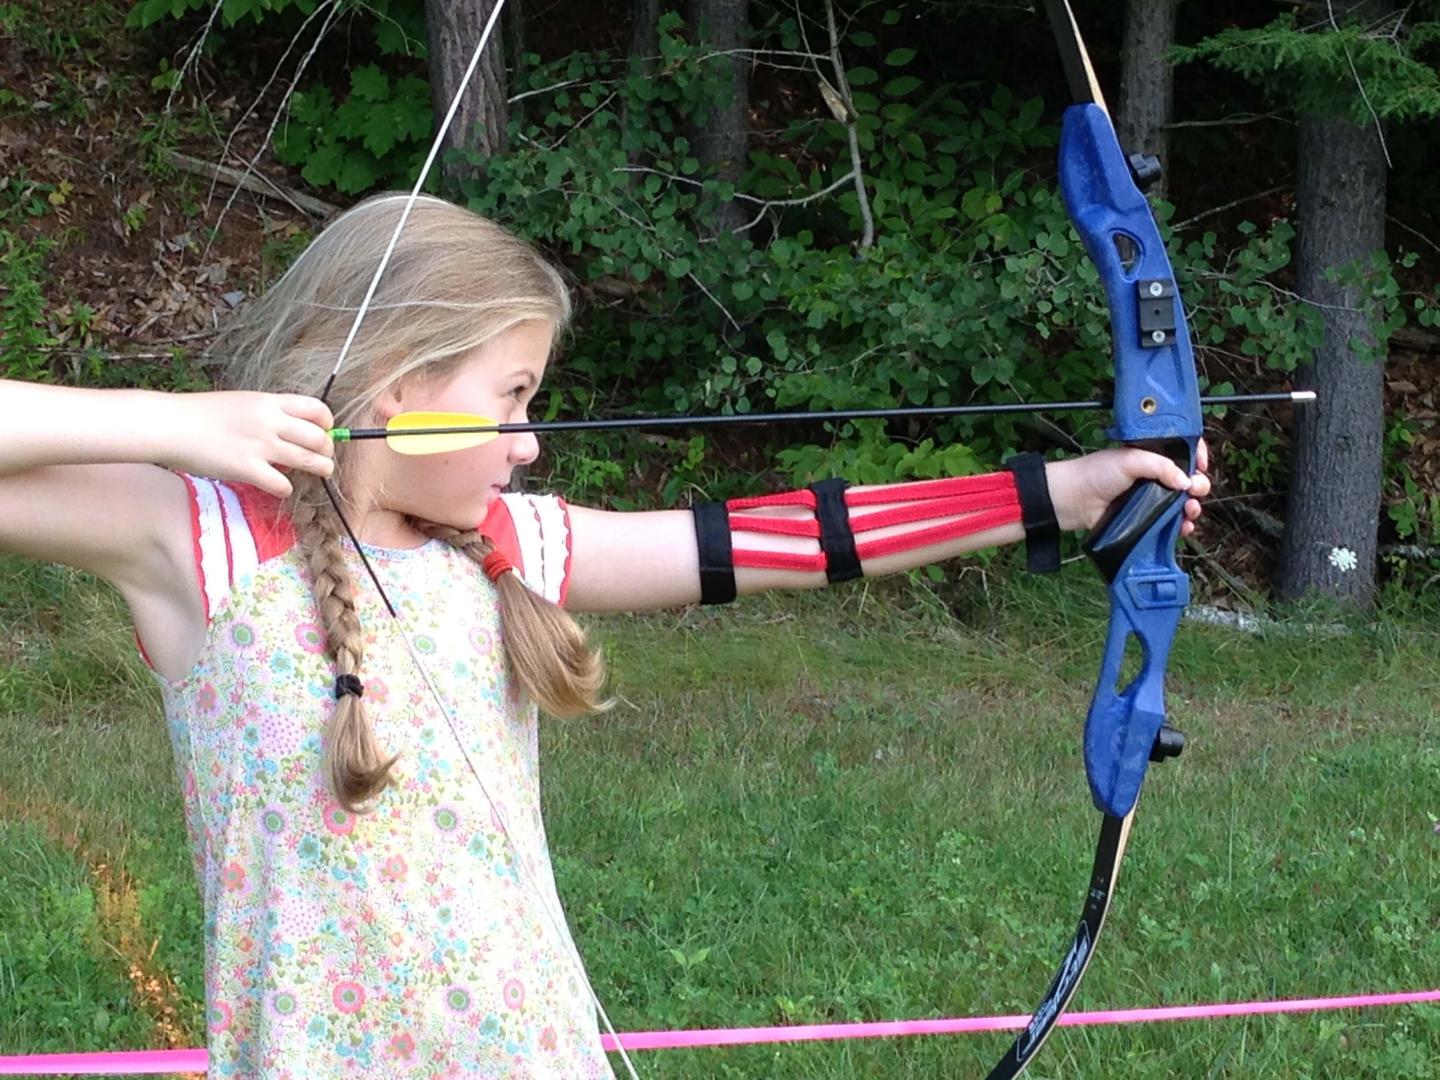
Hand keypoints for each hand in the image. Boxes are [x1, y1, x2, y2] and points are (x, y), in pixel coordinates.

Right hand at [160, 392, 334, 496]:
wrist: (170, 425)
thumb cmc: (202, 414)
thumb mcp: (242, 402)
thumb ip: (269, 414)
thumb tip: (292, 430)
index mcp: (269, 402)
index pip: (317, 408)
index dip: (328, 423)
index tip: (325, 432)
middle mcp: (270, 422)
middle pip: (319, 438)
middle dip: (328, 450)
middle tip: (324, 458)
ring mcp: (260, 446)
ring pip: (310, 461)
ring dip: (321, 469)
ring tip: (321, 472)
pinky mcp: (247, 469)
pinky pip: (282, 484)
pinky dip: (286, 488)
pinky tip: (279, 487)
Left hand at [1047, 441, 1210, 535]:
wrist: (1073, 499)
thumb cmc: (1096, 473)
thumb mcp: (1130, 460)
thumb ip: (1161, 466)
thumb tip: (1186, 481)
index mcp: (1152, 453)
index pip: (1184, 450)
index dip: (1198, 455)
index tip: (1202, 464)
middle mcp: (1154, 474)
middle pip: (1189, 479)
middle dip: (1199, 485)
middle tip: (1194, 490)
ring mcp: (1151, 497)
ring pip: (1183, 502)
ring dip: (1193, 507)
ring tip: (1190, 510)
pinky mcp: (1145, 517)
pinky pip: (1171, 522)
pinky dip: (1181, 526)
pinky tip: (1184, 527)